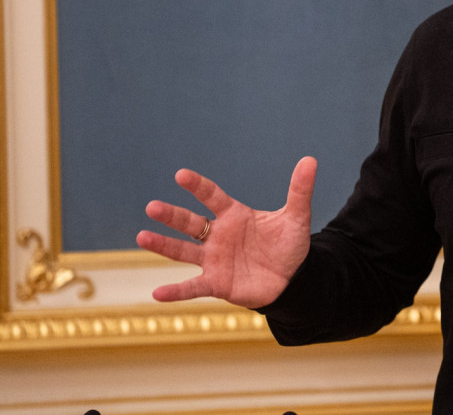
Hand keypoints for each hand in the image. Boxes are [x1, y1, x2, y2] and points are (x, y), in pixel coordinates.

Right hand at [136, 156, 316, 308]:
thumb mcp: (296, 218)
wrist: (292, 279)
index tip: (182, 175)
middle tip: (152, 207)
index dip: (198, 186)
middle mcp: (218, 235)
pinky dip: (176, 291)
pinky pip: (192, 287)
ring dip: (163, 245)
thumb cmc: (288, 245)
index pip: (212, 197)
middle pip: (191, 223)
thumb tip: (310, 159)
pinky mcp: (216, 283)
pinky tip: (157, 293)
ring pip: (183, 251)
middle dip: (172, 215)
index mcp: (234, 215)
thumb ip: (299, 190)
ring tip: (142, 236)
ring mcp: (214, 259)